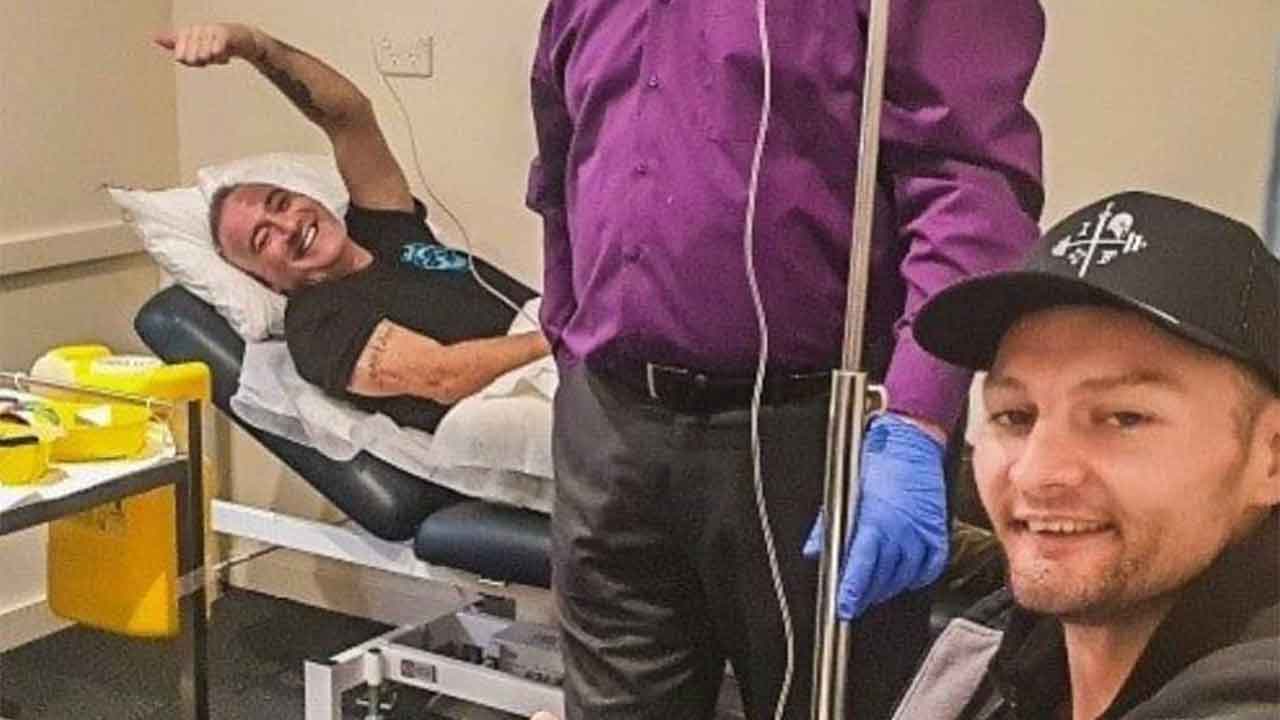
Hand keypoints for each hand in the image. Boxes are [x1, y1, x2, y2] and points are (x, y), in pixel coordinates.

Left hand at [153, 23, 258, 66]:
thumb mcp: (193, 44)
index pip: (181, 56)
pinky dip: (219, 55)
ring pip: (205, 55)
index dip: (190, 63)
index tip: (199, 61)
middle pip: (192, 57)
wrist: (239, 38)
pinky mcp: (223, 32)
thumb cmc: (214, 42)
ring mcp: (209, 30)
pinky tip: (225, 56)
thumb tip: (154, 38)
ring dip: (213, 60)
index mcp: (186, 32)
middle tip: (210, 58)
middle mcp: (196, 29)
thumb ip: (174, 42)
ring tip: (218, 55)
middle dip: (202, 62)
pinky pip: (216, 48)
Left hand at [802, 412, 947, 619]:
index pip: (861, 568)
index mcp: (875, 522)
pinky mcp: (938, 532)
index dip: (851, 592)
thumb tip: (813, 550)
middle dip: (864, 593)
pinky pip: (930, 568)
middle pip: (881, 579)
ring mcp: (922, 534)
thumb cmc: (877, 460)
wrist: (910, 440)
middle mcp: (901, 532)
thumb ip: (827, 526)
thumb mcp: (843, 491)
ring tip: (874, 588)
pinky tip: (904, 577)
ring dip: (887, 588)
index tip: (843, 608)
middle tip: (853, 599)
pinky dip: (916, 578)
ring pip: (904, 578)